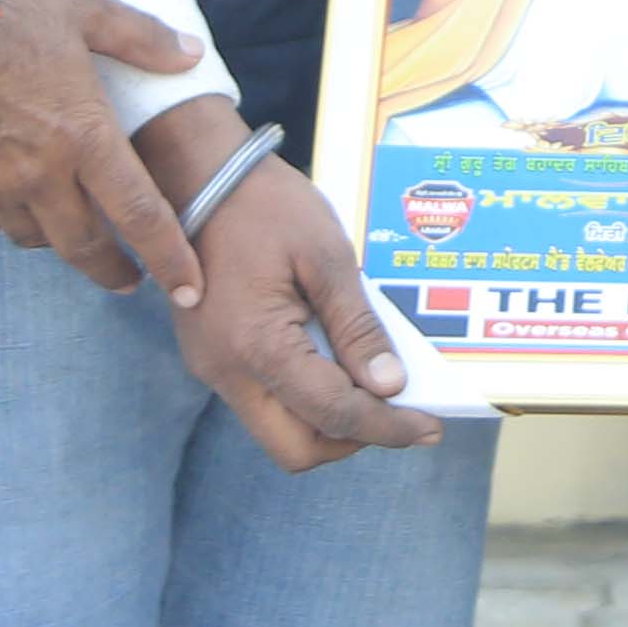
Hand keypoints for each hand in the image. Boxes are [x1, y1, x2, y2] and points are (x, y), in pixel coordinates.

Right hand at [0, 0, 205, 297]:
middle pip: (85, 247)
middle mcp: (38, 176)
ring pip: (32, 236)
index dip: (169, 259)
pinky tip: (7, 192)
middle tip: (128, 279)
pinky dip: (4, 215)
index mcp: (84, 137)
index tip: (189, 291)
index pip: (140, 215)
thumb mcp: (81, 8)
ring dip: (56, 236)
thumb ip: (140, 38)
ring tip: (66, 223)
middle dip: (112, 270)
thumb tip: (190, 56)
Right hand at [132, 107, 440, 468]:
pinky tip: (338, 360)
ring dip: (329, 420)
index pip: (333, 415)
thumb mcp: (325, 256)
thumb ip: (357, 326)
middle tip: (399, 413)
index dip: (387, 428)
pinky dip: (306, 396)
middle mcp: (226, 372)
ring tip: (374, 383)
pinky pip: (266, 399)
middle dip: (353, 439)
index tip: (429, 427)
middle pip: (296, 450)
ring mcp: (213, 369)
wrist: (198, 176)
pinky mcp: (213, 358)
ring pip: (279, 430)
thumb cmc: (265, 207)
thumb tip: (388, 387)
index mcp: (256, 347)